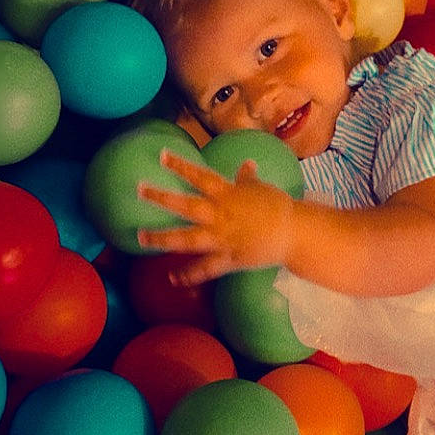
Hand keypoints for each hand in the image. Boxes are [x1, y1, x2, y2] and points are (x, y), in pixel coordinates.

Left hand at [136, 151, 293, 284]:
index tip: (162, 156)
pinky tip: (173, 278)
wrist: (294, 233)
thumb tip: (247, 164)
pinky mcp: (229, 259)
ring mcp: (223, 238)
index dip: (181, 166)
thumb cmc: (277, 207)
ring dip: (163, 239)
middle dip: (162, 198)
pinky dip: (189, 275)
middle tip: (140, 190)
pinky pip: (206, 269)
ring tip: (141, 238)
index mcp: (228, 194)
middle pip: (186, 206)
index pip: (201, 176)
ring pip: (188, 239)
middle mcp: (220, 215)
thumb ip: (247, 179)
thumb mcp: (261, 189)